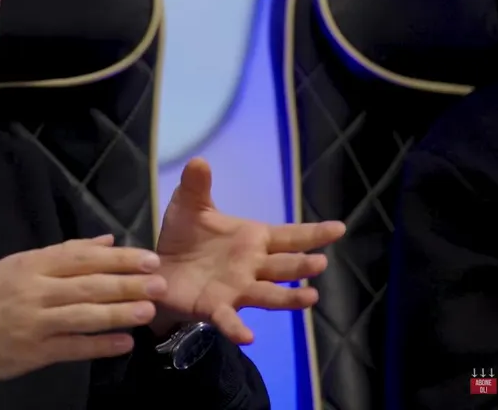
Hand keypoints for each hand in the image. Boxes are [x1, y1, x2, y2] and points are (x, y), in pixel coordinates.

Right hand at [0, 235, 165, 380]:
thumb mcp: (19, 265)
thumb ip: (63, 253)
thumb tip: (106, 241)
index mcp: (33, 265)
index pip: (83, 257)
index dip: (119, 259)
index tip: (150, 258)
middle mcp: (37, 290)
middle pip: (89, 285)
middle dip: (128, 284)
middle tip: (160, 284)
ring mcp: (37, 322)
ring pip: (86, 315)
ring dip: (120, 313)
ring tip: (149, 311)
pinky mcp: (37, 351)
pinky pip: (74, 347)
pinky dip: (100, 345)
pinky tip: (124, 343)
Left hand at [150, 158, 346, 344]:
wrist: (159, 269)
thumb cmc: (185, 237)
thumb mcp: (189, 206)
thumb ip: (197, 186)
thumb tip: (198, 160)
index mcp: (253, 240)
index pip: (290, 236)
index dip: (314, 233)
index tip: (339, 228)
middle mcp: (253, 266)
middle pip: (285, 266)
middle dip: (302, 265)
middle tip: (320, 262)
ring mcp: (237, 289)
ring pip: (269, 295)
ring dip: (289, 298)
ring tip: (310, 298)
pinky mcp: (215, 307)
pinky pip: (229, 320)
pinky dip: (238, 328)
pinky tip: (247, 337)